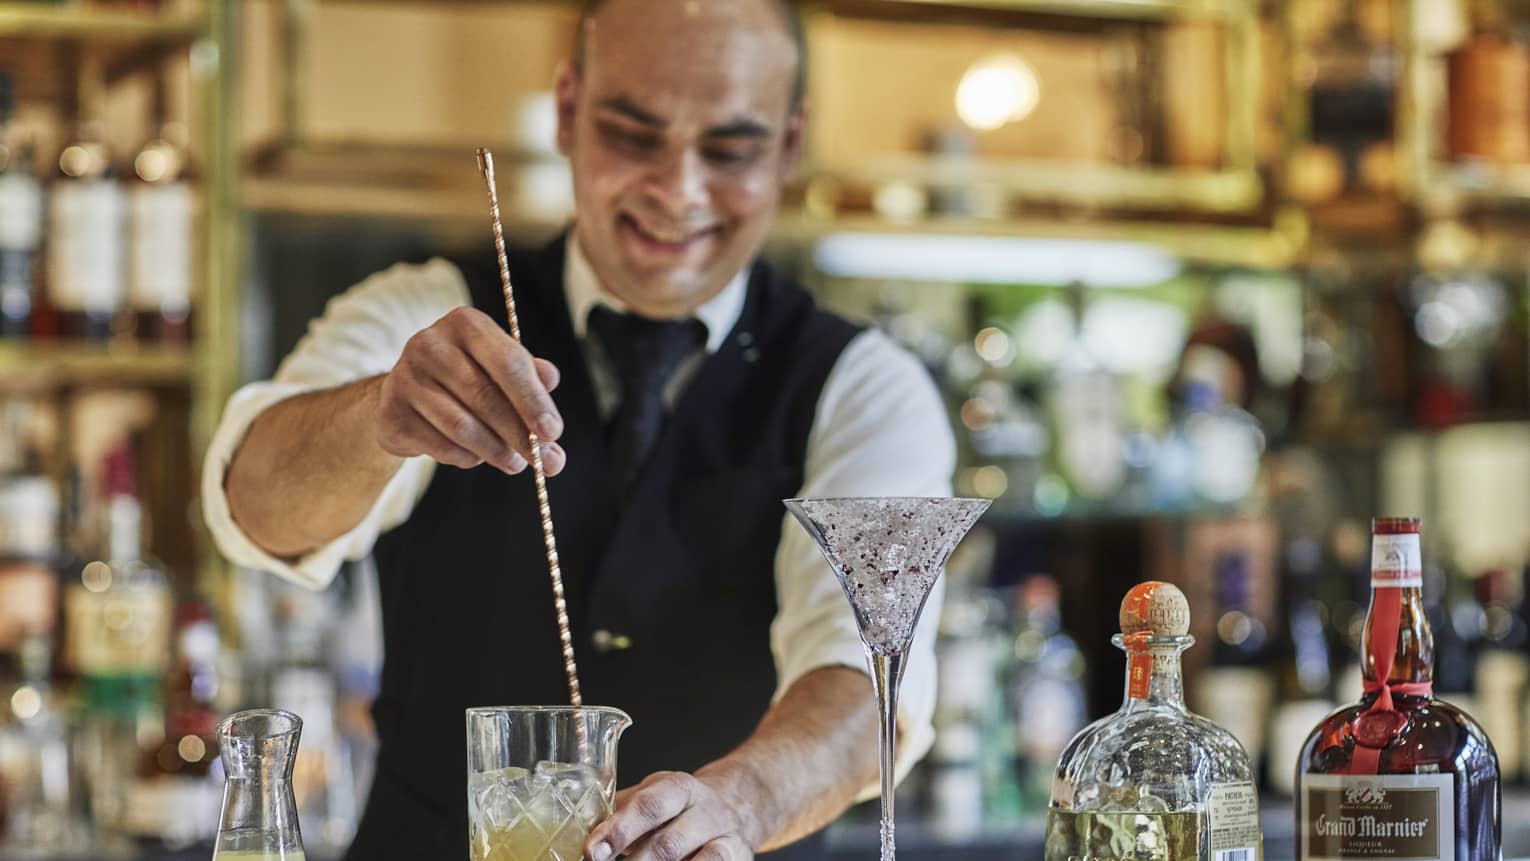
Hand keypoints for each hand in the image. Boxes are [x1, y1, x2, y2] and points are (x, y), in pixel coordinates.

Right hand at [375, 306, 565, 474]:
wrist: (406, 396)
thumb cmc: (467, 377)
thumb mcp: (501, 368)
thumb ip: (531, 375)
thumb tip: (551, 380)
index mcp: (466, 324)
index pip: (508, 363)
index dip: (534, 400)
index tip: (553, 431)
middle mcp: (430, 343)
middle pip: (485, 397)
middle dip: (520, 435)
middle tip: (546, 461)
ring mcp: (405, 377)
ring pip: (462, 426)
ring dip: (496, 451)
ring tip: (516, 463)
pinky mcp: (392, 412)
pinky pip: (440, 445)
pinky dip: (466, 457)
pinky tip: (477, 456)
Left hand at [586, 771, 757, 860]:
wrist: (736, 805)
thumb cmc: (678, 808)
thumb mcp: (652, 797)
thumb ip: (619, 813)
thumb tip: (572, 832)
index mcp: (677, 787)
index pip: (647, 806)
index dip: (618, 830)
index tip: (591, 851)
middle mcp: (704, 809)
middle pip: (667, 844)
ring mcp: (724, 836)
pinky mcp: (738, 856)